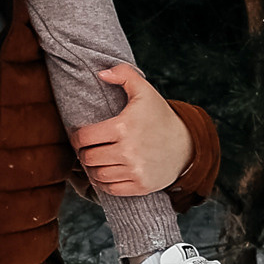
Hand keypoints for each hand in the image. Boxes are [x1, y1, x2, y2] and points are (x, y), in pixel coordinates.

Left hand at [70, 63, 192, 199]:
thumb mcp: (145, 90)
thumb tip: (101, 73)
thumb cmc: (160, 117)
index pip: (84, 137)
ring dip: (93, 168)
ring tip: (97, 160)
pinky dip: (104, 183)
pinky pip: (110, 189)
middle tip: (89, 148)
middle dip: (85, 153)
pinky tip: (106, 173)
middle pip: (88, 158)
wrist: (186, 145)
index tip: (81, 136)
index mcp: (123, 127)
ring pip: (97, 175)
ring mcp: (135, 171)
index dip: (77, 137)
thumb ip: (123, 74)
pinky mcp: (141, 186)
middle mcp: (128, 151)